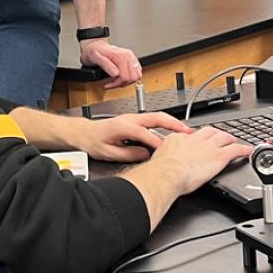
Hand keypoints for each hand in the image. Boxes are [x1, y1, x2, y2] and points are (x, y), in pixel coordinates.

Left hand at [74, 112, 192, 162]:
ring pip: (156, 117)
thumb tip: (145, 155)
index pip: (144, 133)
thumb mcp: (108, 152)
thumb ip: (127, 154)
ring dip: (172, 123)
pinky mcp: (134, 121)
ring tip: (186, 131)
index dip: (157, 142)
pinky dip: (165, 124)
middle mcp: (129, 119)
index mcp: (122, 126)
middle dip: (173, 123)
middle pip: (155, 117)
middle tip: (188, 131)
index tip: (168, 150)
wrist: (83, 132)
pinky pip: (152, 120)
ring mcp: (132, 118)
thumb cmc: (93, 141)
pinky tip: (173, 132)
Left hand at [80, 38, 141, 87]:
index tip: (108, 84)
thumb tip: (116, 73)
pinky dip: (130, 78)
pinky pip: (137, 72)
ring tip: (117, 80)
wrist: (95, 45)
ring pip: (137, 76)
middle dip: (122, 83)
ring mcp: (131, 57)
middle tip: (113, 83)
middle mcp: (127, 56)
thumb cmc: (94, 51)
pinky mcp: (132, 59)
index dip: (117, 83)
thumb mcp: (95, 58)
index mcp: (120, 56)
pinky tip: (121, 77)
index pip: (125, 76)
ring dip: (127, 81)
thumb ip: (106, 65)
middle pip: (133, 77)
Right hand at [151, 126, 252, 194]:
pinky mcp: (220, 156)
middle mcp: (196, 139)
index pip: (192, 134)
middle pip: (211, 131)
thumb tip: (165, 155)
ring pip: (224, 137)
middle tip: (221, 138)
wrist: (169, 172)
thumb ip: (167, 152)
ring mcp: (209, 147)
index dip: (199, 137)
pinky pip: (236, 150)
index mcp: (181, 138)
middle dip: (217, 133)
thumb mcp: (161, 154)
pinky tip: (248, 151)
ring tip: (235, 142)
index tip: (200, 141)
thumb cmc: (163, 168)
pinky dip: (244, 149)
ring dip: (231, 139)